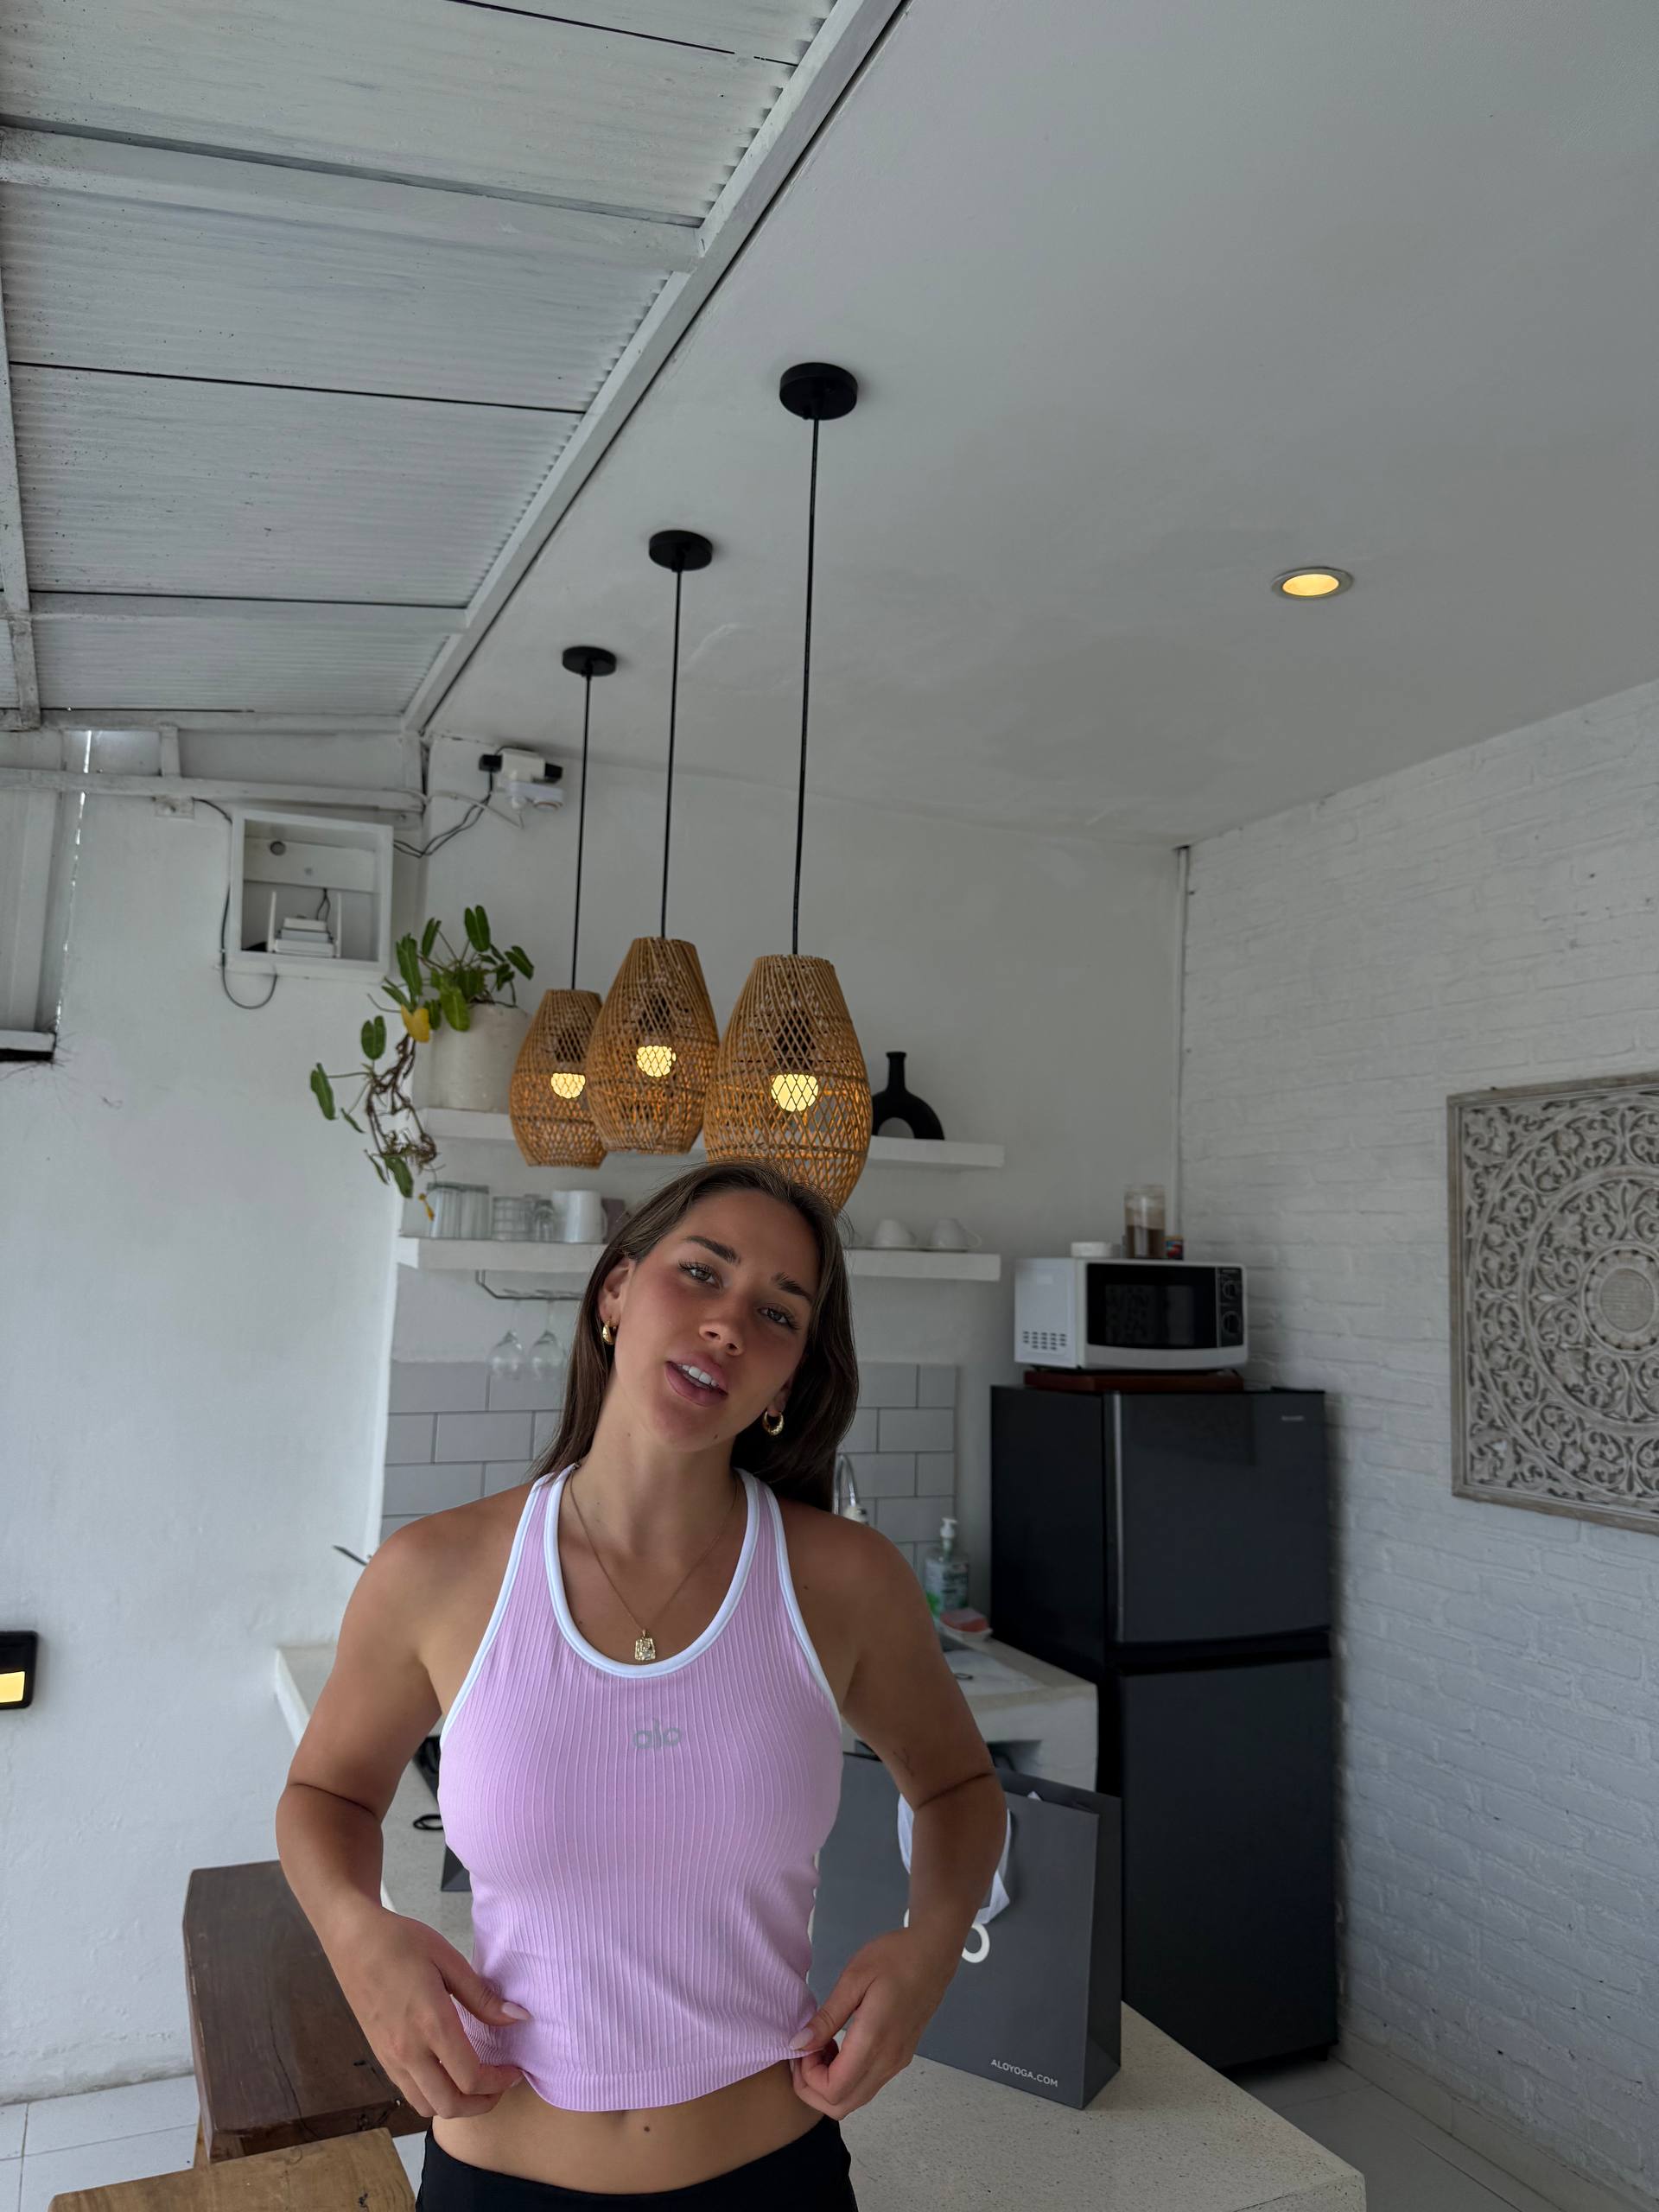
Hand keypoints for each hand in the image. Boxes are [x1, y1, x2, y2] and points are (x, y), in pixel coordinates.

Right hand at [328, 1906, 527, 2120]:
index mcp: (431, 2023)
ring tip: (476, 2082)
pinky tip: (447, 2071)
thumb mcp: (449, 1960)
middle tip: (501, 2084)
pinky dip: (433, 2095)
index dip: (500, 2082)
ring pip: (426, 2107)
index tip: (516, 2071)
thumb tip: (519, 2018)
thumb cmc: (402, 1942)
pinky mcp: (380, 2057)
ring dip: (456, 2105)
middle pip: (449, 2106)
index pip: (470, 2078)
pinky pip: (409, 2093)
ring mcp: (390, 2058)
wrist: (352, 1940)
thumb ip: (483, 1997)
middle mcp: (408, 2050)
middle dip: (482, 2104)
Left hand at [788, 1927, 955, 2119]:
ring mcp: (897, 2064)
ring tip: (820, 2047)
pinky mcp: (900, 2059)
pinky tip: (839, 2047)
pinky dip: (846, 2078)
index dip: (808, 2079)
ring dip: (829, 2085)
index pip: (834, 2090)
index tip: (801, 2047)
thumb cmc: (894, 1958)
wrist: (934, 1954)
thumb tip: (798, 2045)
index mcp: (874, 2042)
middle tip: (803, 2054)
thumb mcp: (853, 1978)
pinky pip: (867, 2085)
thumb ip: (826, 2017)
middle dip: (812, 2090)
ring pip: (855, 2099)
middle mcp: (888, 2062)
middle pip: (842, 2106)